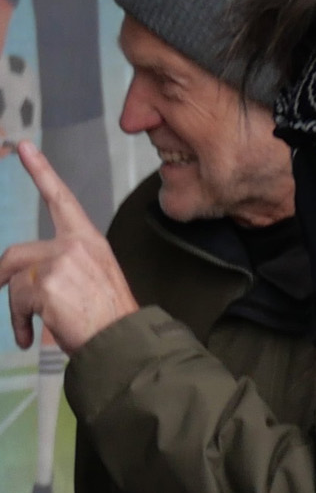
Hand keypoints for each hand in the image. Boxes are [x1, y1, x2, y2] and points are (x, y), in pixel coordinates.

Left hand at [1, 145, 139, 352]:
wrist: (126, 344)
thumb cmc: (111, 320)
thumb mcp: (92, 281)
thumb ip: (62, 267)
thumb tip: (18, 274)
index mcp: (89, 242)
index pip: (62, 201)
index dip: (41, 172)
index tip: (24, 147)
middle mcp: (74, 246)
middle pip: (19, 253)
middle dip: (3, 275)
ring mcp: (60, 264)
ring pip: (16, 280)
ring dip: (16, 308)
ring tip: (28, 330)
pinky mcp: (46, 285)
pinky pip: (16, 299)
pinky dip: (18, 321)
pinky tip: (28, 336)